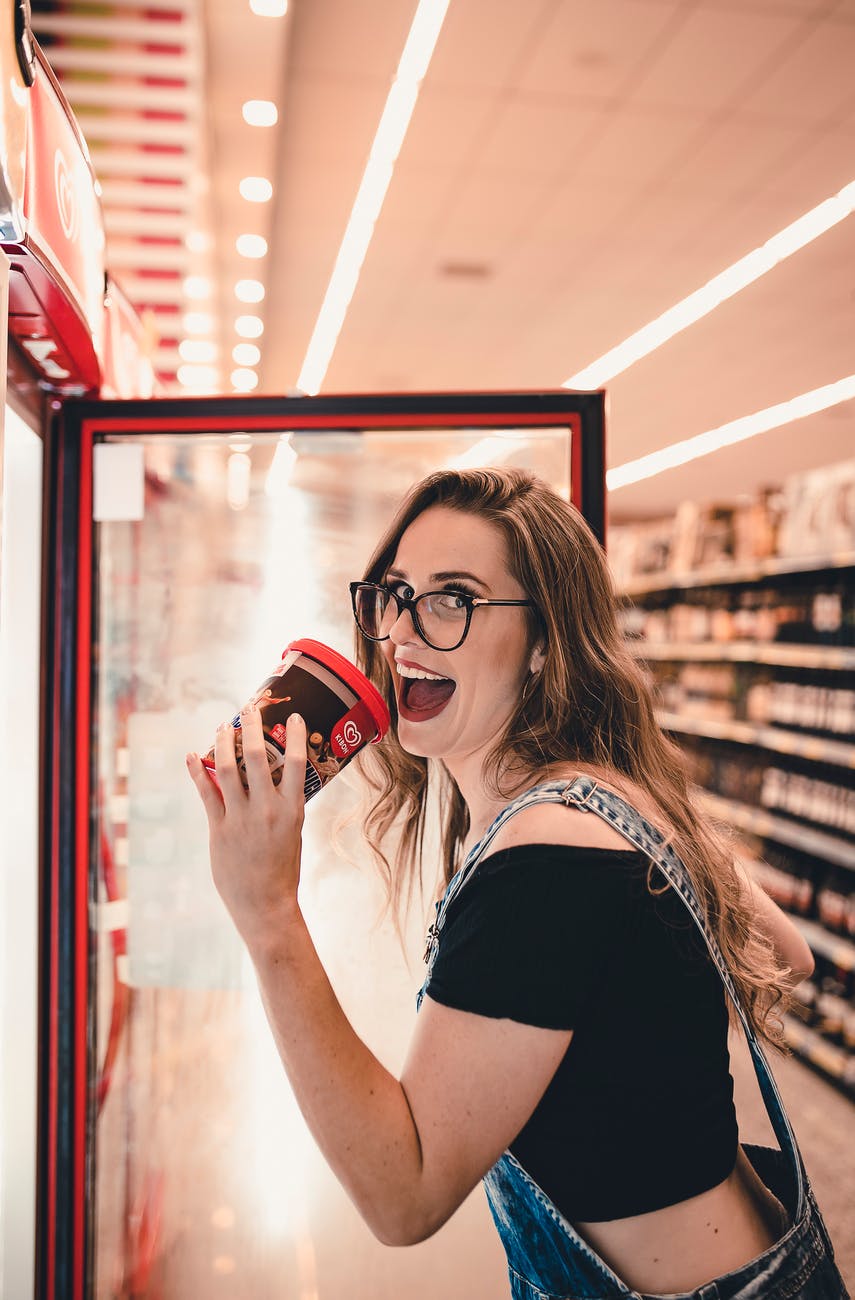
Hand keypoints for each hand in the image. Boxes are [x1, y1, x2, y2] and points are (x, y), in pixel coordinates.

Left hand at [185, 707, 307, 949]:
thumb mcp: (293, 832)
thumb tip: (275, 776)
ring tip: (222, 726)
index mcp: (292, 809)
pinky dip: (196, 771)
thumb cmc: (283, 868)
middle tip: (248, 708)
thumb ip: (284, 804)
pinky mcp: (218, 828)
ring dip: (223, 742)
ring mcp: (240, 818)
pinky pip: (206, 792)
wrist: (265, 904)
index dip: (294, 735)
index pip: (297, 763)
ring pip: (227, 768)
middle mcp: (266, 809)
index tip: (292, 716)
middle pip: (257, 756)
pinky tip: (191, 756)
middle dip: (251, 727)